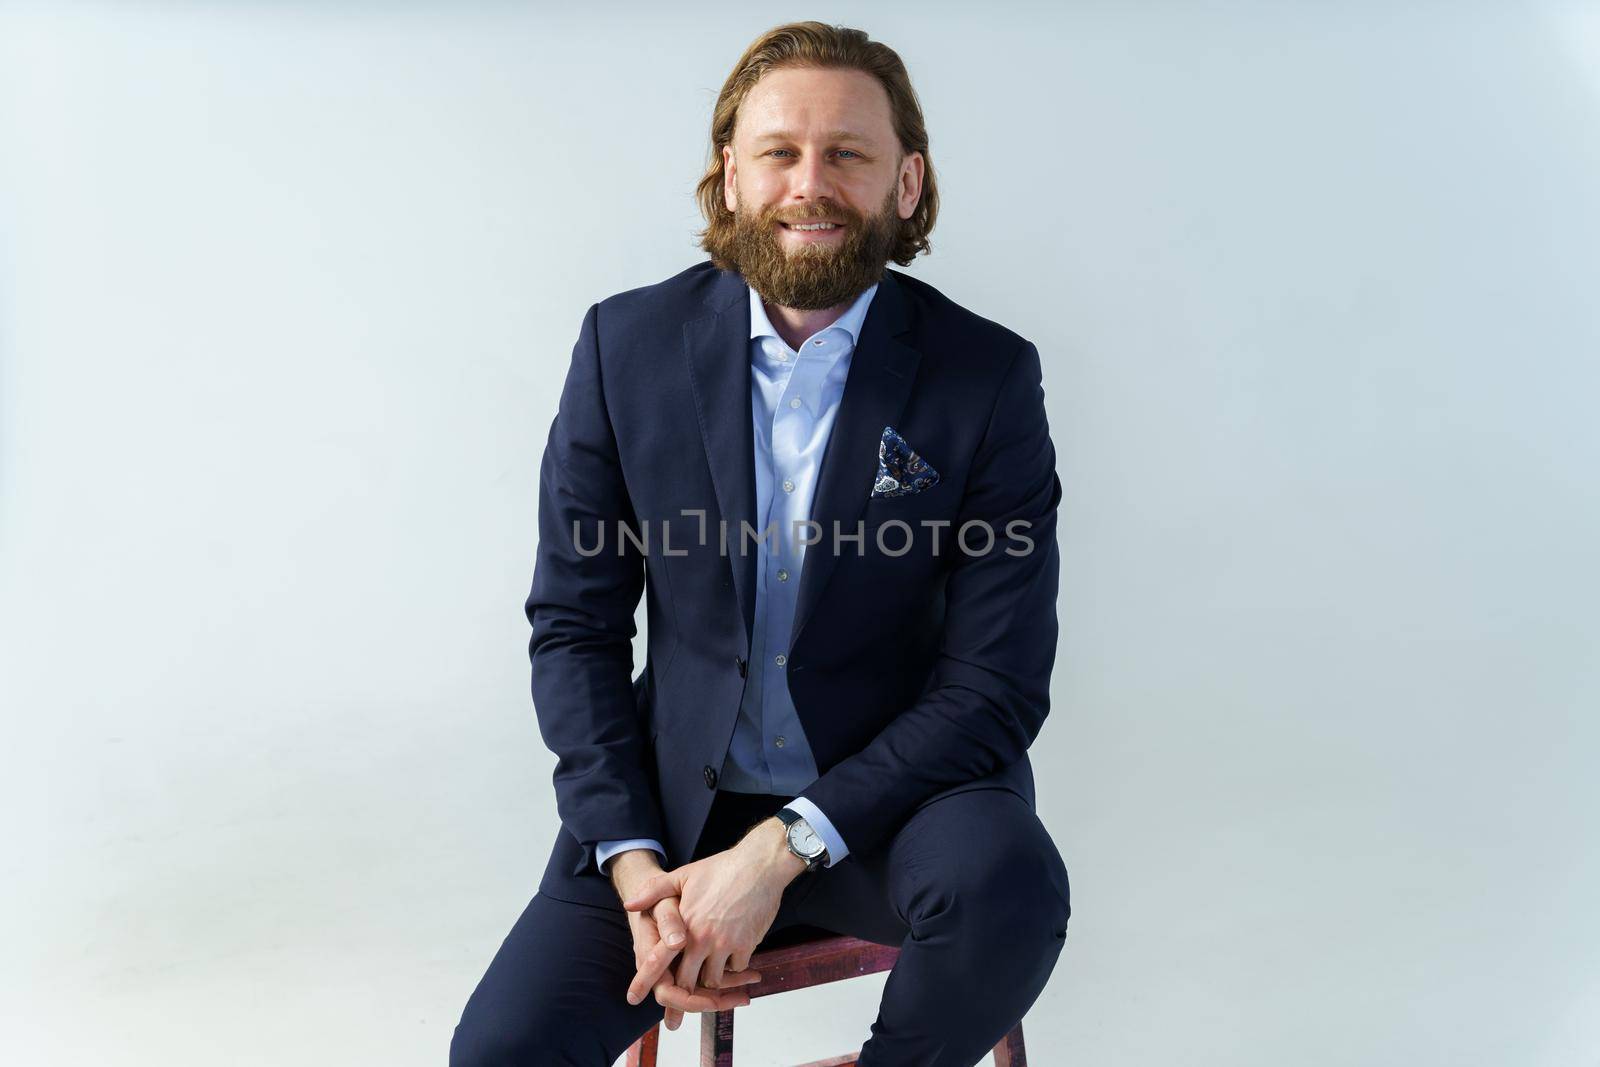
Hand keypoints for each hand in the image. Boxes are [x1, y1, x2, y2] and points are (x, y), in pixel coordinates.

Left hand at [621, 818, 803, 1008]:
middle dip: (682, 998)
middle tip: (677, 1015)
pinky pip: (736, 969)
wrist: (760, 866)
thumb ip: (654, 890)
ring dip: (710, 980)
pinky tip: (733, 959)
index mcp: (684, 924)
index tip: (633, 999)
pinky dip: (734, 969)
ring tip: (709, 977)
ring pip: (713, 980)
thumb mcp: (683, 874)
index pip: (658, 959)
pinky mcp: (746, 945)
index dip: (645, 980)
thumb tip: (629, 904)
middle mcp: (702, 939)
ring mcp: (725, 944)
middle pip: (687, 981)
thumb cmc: (721, 869)